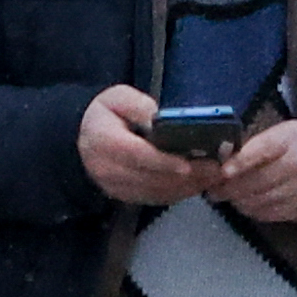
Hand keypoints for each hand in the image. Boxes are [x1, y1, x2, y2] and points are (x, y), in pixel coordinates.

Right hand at [79, 86, 226, 205]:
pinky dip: (177, 193)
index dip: (165, 162)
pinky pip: (154, 199)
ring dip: (186, 187)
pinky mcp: (124, 197)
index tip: (189, 164)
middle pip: (152, 178)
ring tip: (212, 176)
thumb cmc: (104, 114)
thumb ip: (139, 106)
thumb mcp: (117, 97)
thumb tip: (161, 119)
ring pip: (156, 192)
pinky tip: (197, 184)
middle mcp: (108, 169)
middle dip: (186, 176)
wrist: (81, 138)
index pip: (139, 155)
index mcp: (105, 141)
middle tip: (215, 169)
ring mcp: (115, 187)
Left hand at [216, 117, 296, 223]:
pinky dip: (252, 210)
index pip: (262, 151)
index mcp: (292, 139)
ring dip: (238, 200)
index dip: (240, 162)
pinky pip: (269, 215)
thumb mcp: (281, 134)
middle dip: (229, 188)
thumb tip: (222, 160)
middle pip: (257, 181)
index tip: (222, 171)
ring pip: (259, 201)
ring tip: (226, 196)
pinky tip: (246, 203)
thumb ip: (253, 145)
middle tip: (213, 189)